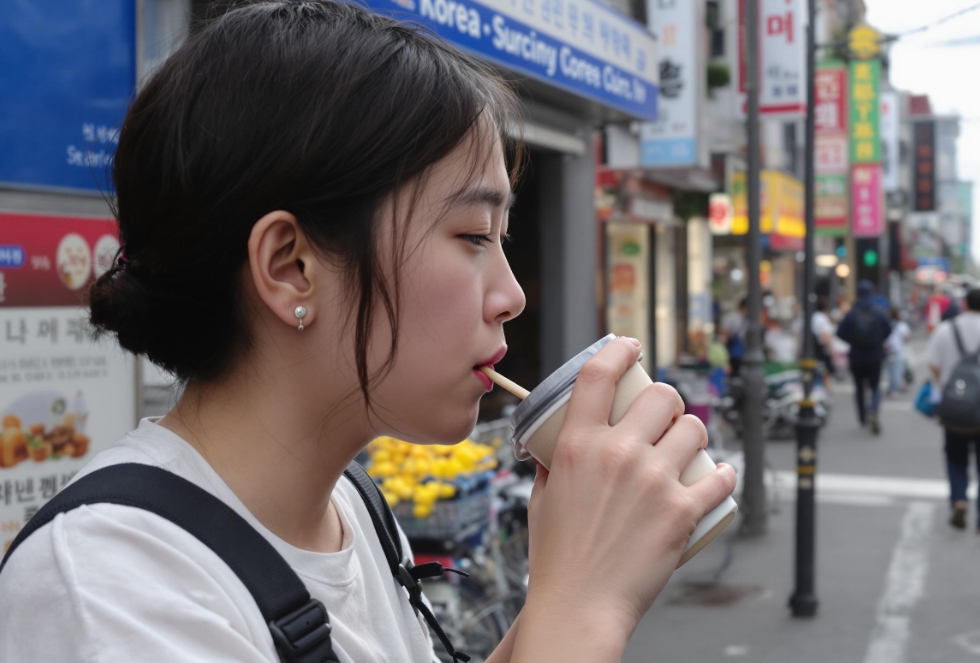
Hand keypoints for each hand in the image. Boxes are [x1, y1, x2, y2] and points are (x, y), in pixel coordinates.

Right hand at [524, 337, 736, 640]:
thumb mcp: (543, 498)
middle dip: (667, 399)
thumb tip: (559, 448)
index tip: (631, 347)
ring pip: (693, 429)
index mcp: (578, 445)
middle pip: (660, 395)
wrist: (579, 604)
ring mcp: (654, 481)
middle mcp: (618, 454)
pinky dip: (722, 475)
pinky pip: (719, 478)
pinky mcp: (682, 511)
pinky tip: (719, 475)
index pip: (599, 375)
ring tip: (688, 447)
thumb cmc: (557, 557)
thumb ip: (553, 465)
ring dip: (693, 433)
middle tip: (665, 415)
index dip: (618, 350)